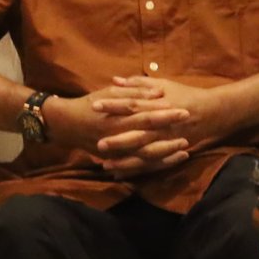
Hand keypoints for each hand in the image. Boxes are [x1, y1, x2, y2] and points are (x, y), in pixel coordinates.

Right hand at [43, 84, 191, 177]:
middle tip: (190, 131)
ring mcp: (117, 152)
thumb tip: (159, 92)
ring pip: (146, 156)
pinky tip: (172, 160)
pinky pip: (139, 166)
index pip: (146, 116)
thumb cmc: (91, 104)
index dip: (166, 114)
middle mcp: (118, 136)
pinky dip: (157, 164)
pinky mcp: (116, 160)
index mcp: (117, 117)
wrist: (67, 124)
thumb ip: (135, 92)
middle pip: (149, 137)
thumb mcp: (110, 93)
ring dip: (167, 153)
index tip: (184, 110)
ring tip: (186, 148)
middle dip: (171, 134)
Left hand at [92, 76, 231, 171]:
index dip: (114, 106)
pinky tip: (120, 174)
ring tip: (105, 165)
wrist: (212, 112)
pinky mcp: (171, 151)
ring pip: (145, 153)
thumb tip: (115, 80)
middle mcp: (163, 125)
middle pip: (139, 133)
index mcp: (159, 105)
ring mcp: (168, 140)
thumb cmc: (185, 96)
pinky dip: (137, 170)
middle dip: (118, 140)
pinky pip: (153, 164)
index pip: (133, 104)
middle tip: (98, 143)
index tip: (94, 106)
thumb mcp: (163, 85)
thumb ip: (138, 83)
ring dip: (126, 161)